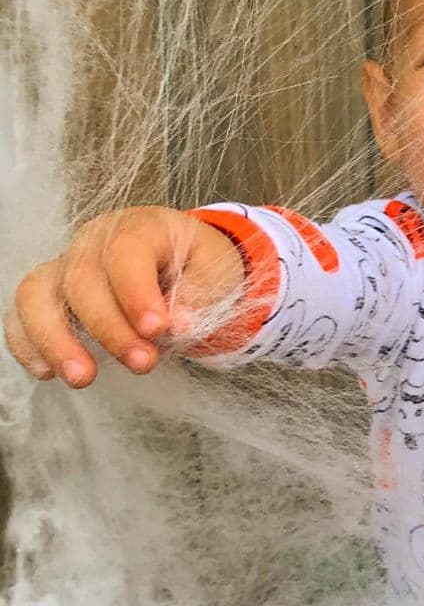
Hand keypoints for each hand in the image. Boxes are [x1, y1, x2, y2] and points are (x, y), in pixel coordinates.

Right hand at [3, 207, 243, 387]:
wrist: (183, 262)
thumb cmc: (199, 265)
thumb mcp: (218, 271)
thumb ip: (201, 294)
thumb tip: (178, 324)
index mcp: (140, 227)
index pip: (126, 253)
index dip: (136, 292)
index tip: (157, 329)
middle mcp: (94, 241)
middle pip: (83, 280)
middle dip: (110, 329)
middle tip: (144, 363)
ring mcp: (66, 265)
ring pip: (38, 294)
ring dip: (55, 340)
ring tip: (82, 378)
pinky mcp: (51, 293)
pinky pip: (23, 313)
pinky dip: (27, 343)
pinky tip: (46, 372)